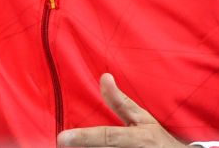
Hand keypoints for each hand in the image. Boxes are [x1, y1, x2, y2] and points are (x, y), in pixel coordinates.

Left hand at [57, 73, 184, 147]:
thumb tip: (104, 77)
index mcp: (138, 139)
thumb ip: (120, 102)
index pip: (107, 137)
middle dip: (82, 147)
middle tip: (62, 144)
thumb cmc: (156, 139)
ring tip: (71, 147)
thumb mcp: (142, 119)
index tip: (62, 138)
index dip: (84, 138)